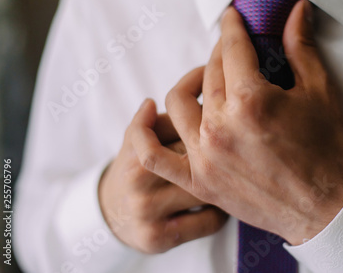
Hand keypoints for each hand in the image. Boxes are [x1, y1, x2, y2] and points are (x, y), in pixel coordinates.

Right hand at [98, 100, 227, 253]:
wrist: (110, 214)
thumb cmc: (134, 168)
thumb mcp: (134, 141)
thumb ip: (149, 122)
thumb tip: (151, 103)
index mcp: (137, 153)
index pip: (185, 131)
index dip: (209, 129)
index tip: (222, 130)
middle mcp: (139, 183)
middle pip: (198, 159)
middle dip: (218, 155)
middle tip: (232, 153)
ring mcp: (148, 213)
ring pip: (207, 191)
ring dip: (224, 183)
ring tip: (230, 176)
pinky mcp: (159, 239)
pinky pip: (208, 222)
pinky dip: (220, 212)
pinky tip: (218, 204)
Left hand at [133, 0, 342, 244]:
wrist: (327, 209)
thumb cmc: (328, 150)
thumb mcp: (320, 92)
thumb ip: (301, 47)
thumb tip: (297, 10)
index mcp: (250, 100)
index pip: (233, 49)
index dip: (234, 28)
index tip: (233, 18)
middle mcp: (220, 126)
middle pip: (209, 73)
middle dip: (221, 54)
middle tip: (233, 50)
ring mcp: (204, 156)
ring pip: (179, 102)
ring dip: (190, 82)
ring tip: (205, 79)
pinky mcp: (198, 181)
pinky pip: (153, 155)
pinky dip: (143, 133)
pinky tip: (149, 112)